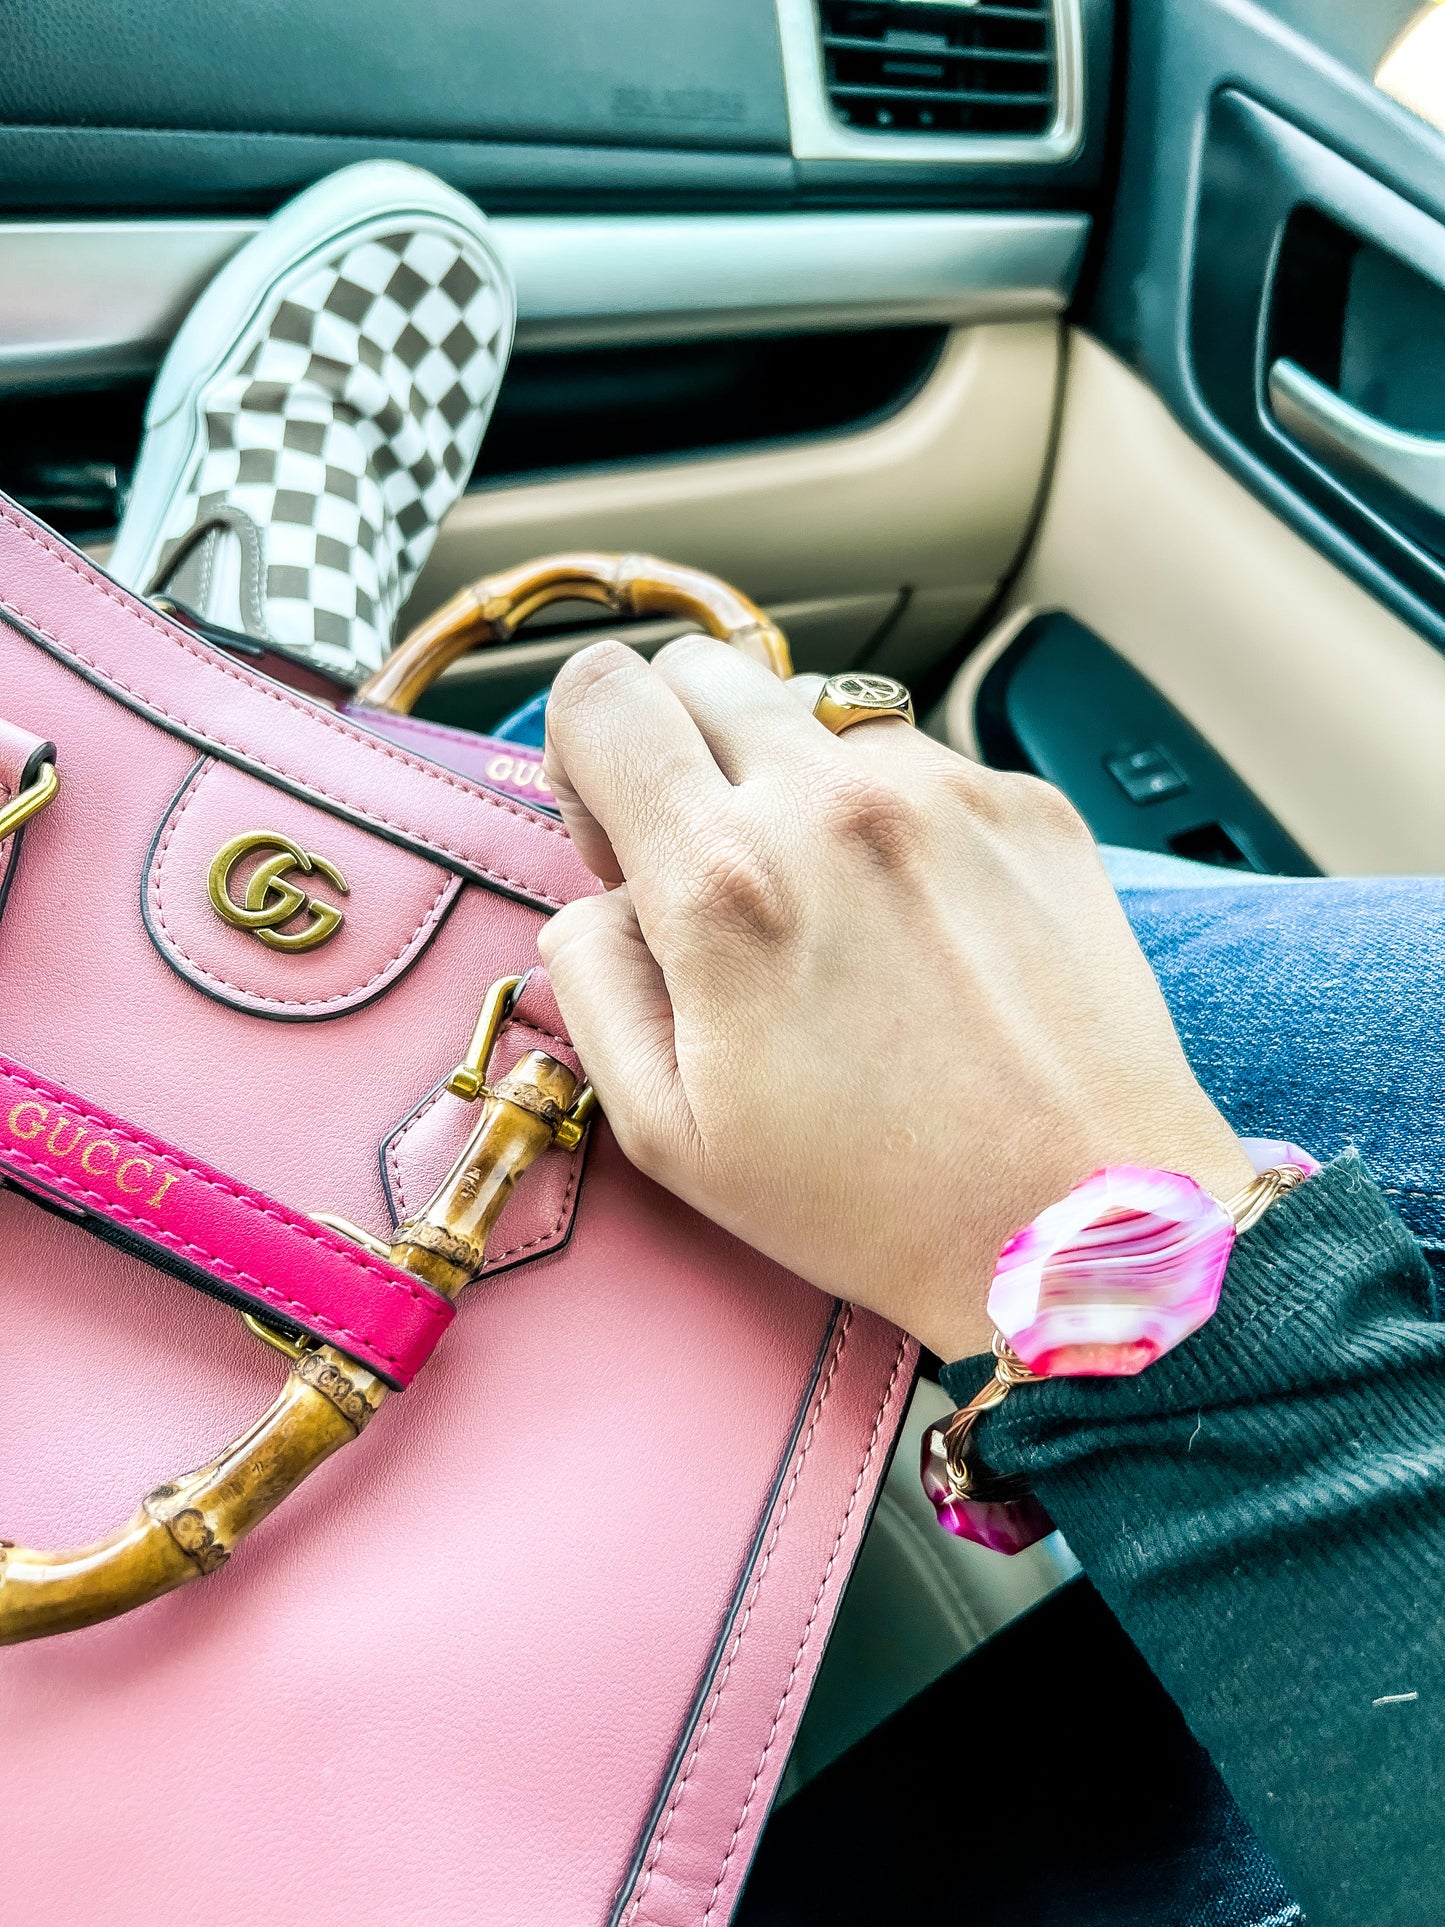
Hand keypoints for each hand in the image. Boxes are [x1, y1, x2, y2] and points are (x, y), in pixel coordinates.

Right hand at [538, 637, 1252, 1361]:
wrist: (1077, 1222)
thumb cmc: (874, 1198)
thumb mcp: (669, 1131)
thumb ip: (592, 979)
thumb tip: (598, 899)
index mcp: (726, 881)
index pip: (602, 695)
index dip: (583, 756)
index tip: (618, 839)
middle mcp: (837, 805)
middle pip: (700, 672)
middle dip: (677, 752)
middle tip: (710, 867)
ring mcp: (946, 793)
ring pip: (814, 712)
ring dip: (790, 781)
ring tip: (830, 908)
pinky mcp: (1026, 806)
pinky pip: (917, 757)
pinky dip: (888, 814)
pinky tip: (917, 922)